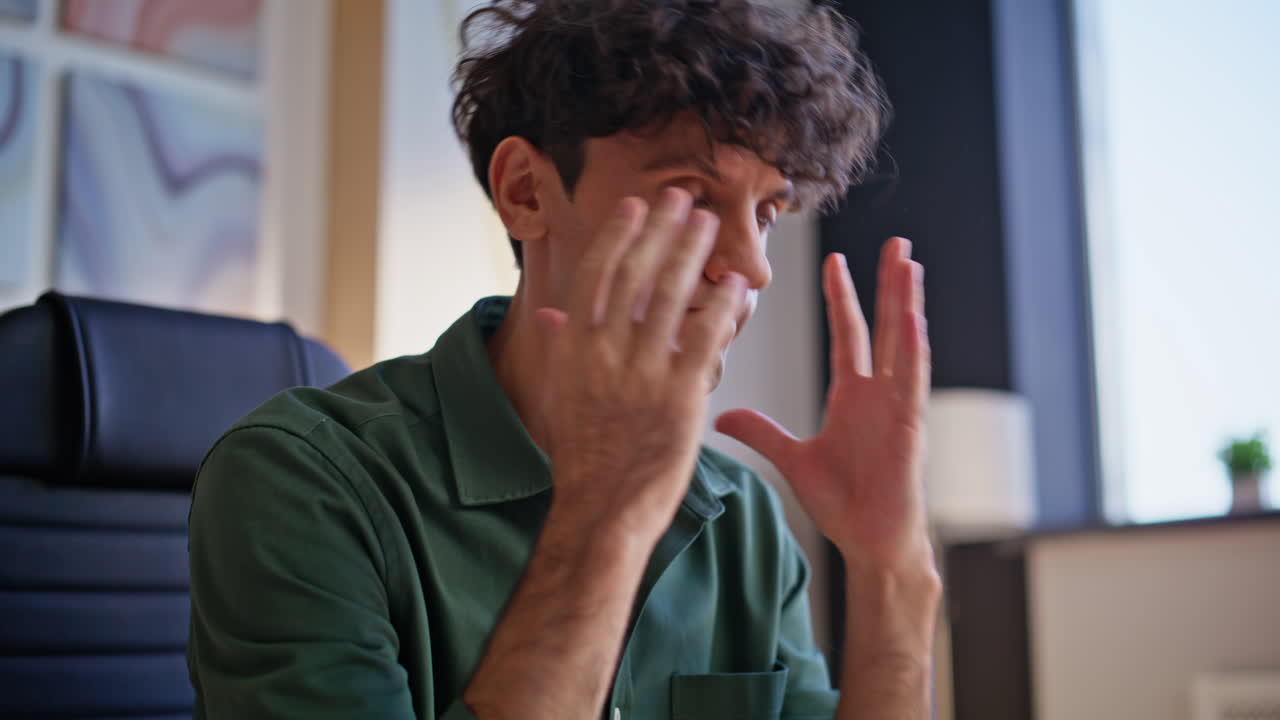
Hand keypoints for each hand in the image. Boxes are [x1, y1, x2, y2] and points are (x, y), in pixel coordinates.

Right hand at [535, 188, 748, 543]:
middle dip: (661, 230)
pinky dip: (722, 305)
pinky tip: (736, 284)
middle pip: (636, 274)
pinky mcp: (680, 397)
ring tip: (710, 225)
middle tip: (684, 198)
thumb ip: (562, 348)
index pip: (596, 275)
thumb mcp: (562, 395)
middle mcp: (604, 353)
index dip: (620, 236)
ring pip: (670, 297)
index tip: (638, 207)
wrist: (603, 510)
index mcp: (574, 348)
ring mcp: (642, 373)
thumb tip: (549, 313)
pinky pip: (705, 338)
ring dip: (692, 253)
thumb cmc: (584, 455)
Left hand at [716, 237, 931, 572]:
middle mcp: (878, 393)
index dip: (842, 297)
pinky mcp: (910, 426)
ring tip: (908, 261)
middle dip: (887, 284)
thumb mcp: (791, 459)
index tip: (834, 261)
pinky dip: (916, 348)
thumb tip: (723, 416)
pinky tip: (916, 315)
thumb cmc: (842, 504)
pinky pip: (913, 380)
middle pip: (883, 326)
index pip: (848, 334)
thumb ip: (762, 431)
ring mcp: (898, 407)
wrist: (869, 541)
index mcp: (852, 396)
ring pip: (905, 342)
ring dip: (907, 301)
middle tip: (897, 241)